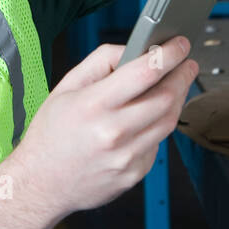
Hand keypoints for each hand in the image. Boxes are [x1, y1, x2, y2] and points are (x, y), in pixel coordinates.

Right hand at [9, 35, 198, 220]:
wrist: (41, 183)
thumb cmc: (51, 133)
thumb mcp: (66, 86)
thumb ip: (101, 60)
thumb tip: (134, 50)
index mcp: (94, 105)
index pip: (145, 72)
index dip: (169, 54)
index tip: (180, 44)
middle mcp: (113, 132)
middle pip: (166, 97)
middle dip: (183, 76)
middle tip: (187, 64)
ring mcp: (126, 157)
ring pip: (168, 122)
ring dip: (177, 100)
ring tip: (175, 86)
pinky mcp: (134, 174)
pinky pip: (157, 144)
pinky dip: (157, 127)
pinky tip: (148, 119)